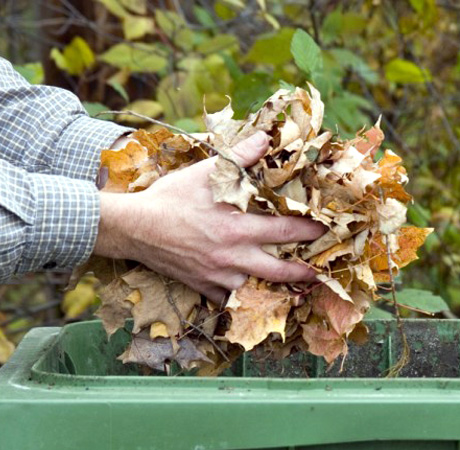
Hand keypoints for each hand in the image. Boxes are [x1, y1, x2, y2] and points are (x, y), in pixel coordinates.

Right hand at [93, 132, 325, 302]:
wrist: (135, 228)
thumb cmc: (171, 198)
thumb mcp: (206, 172)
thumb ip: (240, 158)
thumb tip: (266, 139)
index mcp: (238, 227)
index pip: (285, 231)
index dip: (309, 232)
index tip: (324, 231)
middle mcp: (233, 256)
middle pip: (278, 270)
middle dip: (302, 272)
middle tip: (317, 272)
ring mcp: (218, 275)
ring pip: (254, 288)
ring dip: (269, 286)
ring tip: (284, 285)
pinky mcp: (202, 286)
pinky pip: (227, 299)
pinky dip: (237, 296)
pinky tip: (244, 291)